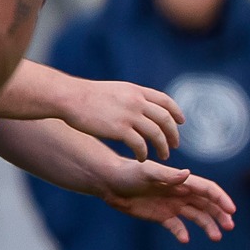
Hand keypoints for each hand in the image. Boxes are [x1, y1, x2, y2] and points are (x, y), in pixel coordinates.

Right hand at [62, 80, 183, 159]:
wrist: (68, 97)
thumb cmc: (87, 96)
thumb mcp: (116, 90)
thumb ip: (132, 98)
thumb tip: (143, 106)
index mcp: (136, 91)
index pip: (165, 101)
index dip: (176, 112)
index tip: (181, 122)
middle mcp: (137, 102)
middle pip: (165, 119)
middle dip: (173, 133)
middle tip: (175, 145)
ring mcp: (129, 115)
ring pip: (156, 134)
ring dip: (163, 147)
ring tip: (164, 156)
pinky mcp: (119, 129)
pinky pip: (140, 145)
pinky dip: (144, 153)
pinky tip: (142, 158)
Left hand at [98, 159, 236, 242]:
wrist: (109, 182)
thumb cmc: (128, 172)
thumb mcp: (147, 172)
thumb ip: (167, 175)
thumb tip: (187, 175)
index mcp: (181, 181)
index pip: (208, 190)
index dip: (221, 199)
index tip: (231, 211)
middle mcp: (181, 193)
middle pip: (207, 204)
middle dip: (220, 215)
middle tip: (230, 227)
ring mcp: (172, 205)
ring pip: (197, 216)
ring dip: (208, 225)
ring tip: (216, 237)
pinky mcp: (162, 216)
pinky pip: (177, 226)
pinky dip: (182, 233)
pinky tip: (185, 239)